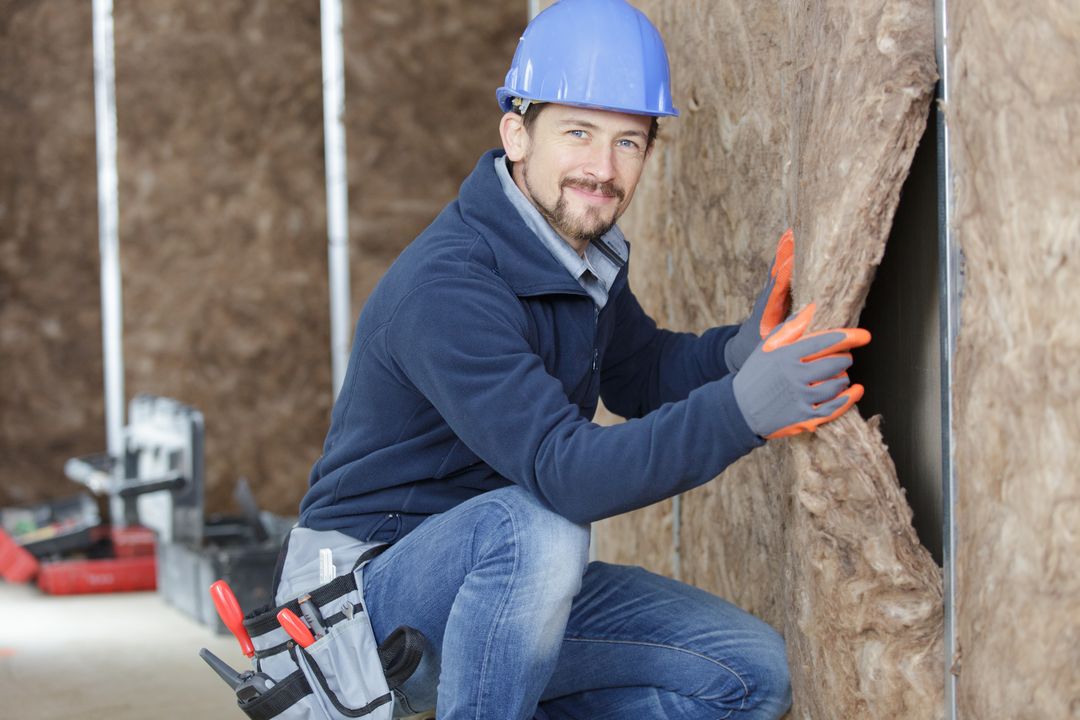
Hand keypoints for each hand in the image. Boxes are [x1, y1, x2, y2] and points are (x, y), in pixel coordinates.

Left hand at [724, 229, 793, 371]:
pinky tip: (788, 239)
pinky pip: (779, 272)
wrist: (741, 349)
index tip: (790, 260)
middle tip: (791, 236)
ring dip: (784, 252)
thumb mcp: (772, 349)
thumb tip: (801, 328)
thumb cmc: (759, 353)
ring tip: (790, 232)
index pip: (776, 292)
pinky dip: (784, 256)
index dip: (784, 276)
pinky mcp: (773, 293)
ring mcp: (769, 295)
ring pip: (777, 271)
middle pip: (776, 275)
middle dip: (784, 257)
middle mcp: (767, 301)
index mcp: (767, 315)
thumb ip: (784, 338)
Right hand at [732, 303, 869, 438]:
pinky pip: (836, 407)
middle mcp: (795, 375)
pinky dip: (850, 397)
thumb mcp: (768, 346)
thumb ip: (791, 327)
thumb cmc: (756, 374)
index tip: (864, 336)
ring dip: (842, 377)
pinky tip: (855, 390)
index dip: (849, 337)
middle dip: (843, 358)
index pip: (826, 341)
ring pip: (838, 384)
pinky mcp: (805, 417)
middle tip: (840, 358)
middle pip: (837, 363)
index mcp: (786, 354)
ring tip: (836, 375)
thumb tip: (813, 309)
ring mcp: (801, 398)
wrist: (739, 409)